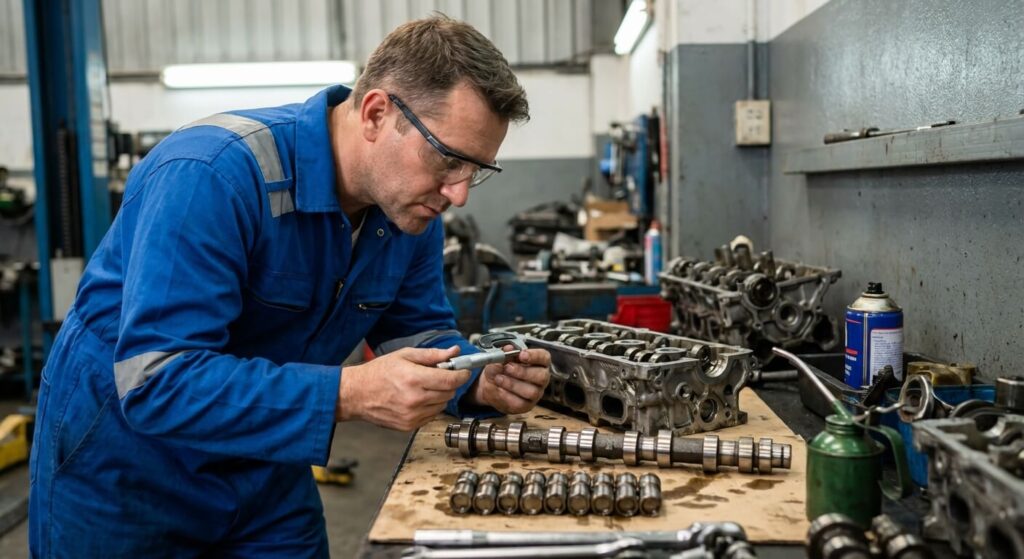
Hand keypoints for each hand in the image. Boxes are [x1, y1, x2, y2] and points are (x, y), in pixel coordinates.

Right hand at [337, 345, 471, 430]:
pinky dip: (430, 406)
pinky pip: (432, 416)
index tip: (464, 371)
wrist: (356, 395)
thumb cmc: (378, 373)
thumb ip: (432, 355)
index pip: (450, 381)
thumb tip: (454, 352)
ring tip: (424, 387)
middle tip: (439, 376)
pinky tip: (417, 398)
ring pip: (442, 405)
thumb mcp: (404, 356)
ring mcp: (412, 415)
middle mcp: (415, 399)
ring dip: (440, 395)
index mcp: (414, 379)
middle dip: (449, 383)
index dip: (461, 375)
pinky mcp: (409, 426)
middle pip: (449, 393)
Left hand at [471, 347, 550, 413]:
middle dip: (523, 372)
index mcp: (538, 362)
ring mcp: (536, 393)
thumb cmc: (501, 370)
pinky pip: (520, 403)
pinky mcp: (526, 405)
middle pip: (542, 376)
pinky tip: (499, 389)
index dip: (535, 356)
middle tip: (507, 368)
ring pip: (532, 391)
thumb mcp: (498, 359)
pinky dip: (507, 395)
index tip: (522, 354)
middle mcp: (541, 378)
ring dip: (513, 384)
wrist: (491, 386)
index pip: (544, 357)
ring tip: (499, 379)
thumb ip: (503, 354)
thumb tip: (507, 349)